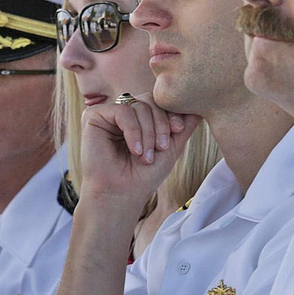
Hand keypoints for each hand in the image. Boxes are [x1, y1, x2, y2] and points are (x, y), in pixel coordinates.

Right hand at [76, 95, 201, 211]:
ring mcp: (108, 113)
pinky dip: (133, 131)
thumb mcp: (171, 146)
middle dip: (160, 123)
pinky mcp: (94, 116)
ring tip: (146, 156)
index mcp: (139, 117)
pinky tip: (135, 150)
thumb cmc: (144, 175)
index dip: (171, 113)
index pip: (159, 101)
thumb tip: (199, 106)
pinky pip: (122, 111)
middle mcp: (123, 112)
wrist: (121, 195)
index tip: (178, 130)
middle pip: (150, 99)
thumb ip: (184, 125)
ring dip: (148, 132)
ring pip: (138, 105)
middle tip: (161, 147)